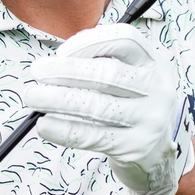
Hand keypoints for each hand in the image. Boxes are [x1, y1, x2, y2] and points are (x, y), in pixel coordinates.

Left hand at [24, 24, 194, 194]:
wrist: (161, 155)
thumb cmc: (135, 107)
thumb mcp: (133, 77)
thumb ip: (103, 62)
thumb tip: (55, 62)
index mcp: (154, 63)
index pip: (124, 39)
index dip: (88, 42)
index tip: (61, 52)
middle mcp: (157, 89)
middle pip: (108, 73)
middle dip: (66, 71)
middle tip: (37, 72)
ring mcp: (149, 120)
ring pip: (97, 106)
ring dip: (58, 100)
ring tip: (33, 98)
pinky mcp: (135, 147)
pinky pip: (93, 136)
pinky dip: (64, 129)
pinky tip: (44, 125)